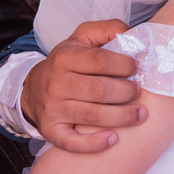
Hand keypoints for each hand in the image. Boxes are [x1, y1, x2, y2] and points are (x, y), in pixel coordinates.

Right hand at [19, 19, 144, 152]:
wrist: (32, 90)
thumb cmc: (67, 64)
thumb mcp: (81, 39)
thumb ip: (108, 29)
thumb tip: (132, 35)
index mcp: (65, 58)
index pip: (100, 60)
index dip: (124, 65)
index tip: (136, 68)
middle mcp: (56, 83)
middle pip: (99, 90)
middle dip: (126, 92)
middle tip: (139, 92)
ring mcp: (53, 109)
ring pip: (92, 116)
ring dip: (122, 117)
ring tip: (141, 115)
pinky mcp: (51, 131)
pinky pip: (73, 142)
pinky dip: (94, 144)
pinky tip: (114, 140)